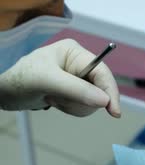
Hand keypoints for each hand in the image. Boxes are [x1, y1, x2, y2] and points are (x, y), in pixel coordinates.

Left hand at [0, 39, 120, 116]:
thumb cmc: (20, 79)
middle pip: (99, 88)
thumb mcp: (47, 81)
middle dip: (81, 100)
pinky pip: (82, 105)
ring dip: (73, 105)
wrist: (2, 92)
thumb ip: (76, 89)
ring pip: (92, 99)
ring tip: (52, 99)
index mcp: (75, 52)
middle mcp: (78, 63)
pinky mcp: (71, 91)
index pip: (102, 72)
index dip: (110, 91)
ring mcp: (75, 78)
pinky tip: (53, 102)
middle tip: (59, 100)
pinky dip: (70, 108)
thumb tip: (104, 101)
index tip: (113, 111)